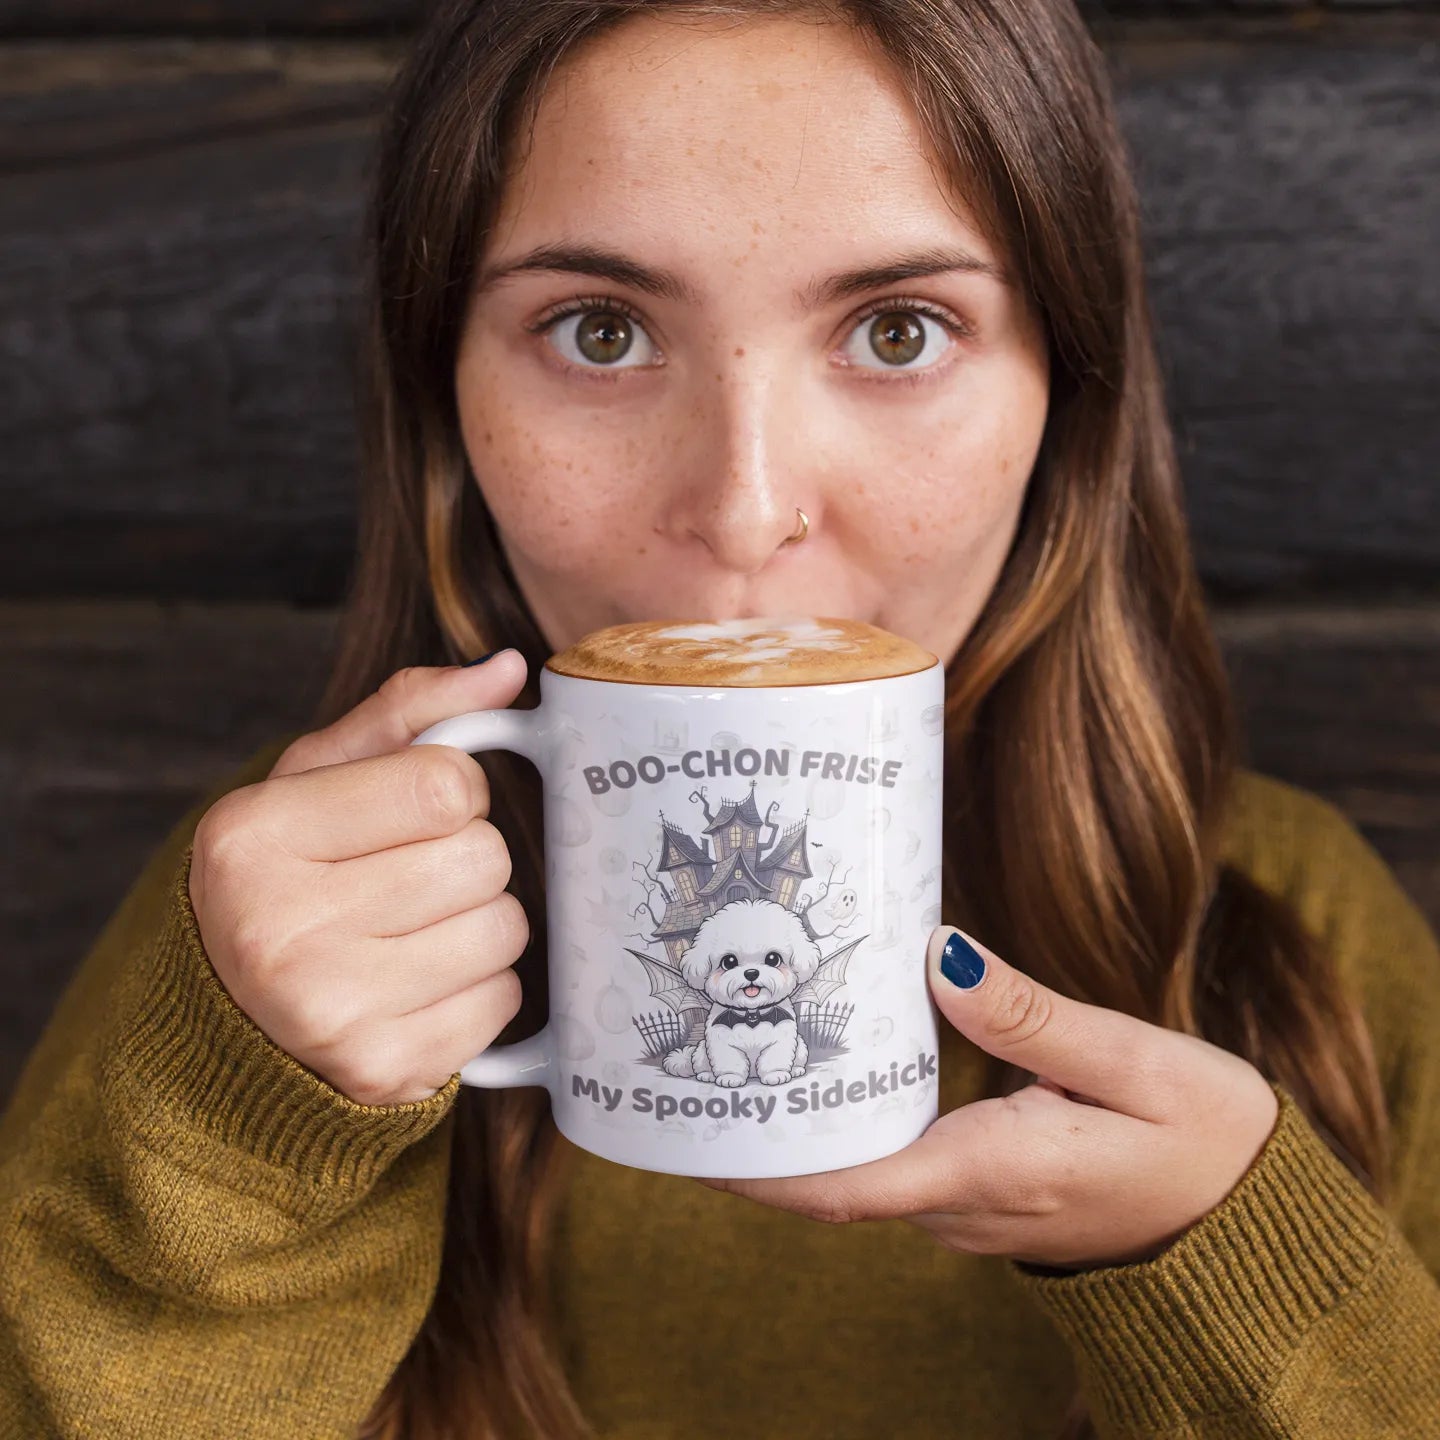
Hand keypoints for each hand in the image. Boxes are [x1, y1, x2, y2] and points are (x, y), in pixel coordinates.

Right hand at [188, 652, 531, 1106]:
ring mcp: (328, 1011)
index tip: (417, 812)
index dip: (455, 791)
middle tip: (412, 878)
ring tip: (416, 931)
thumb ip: (411, 712)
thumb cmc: (291, 873)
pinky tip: (422, 985)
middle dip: (469, 858)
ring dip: (482, 922)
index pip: (446, 784)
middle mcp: (278, 926)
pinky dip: (481, 989)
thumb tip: (509, 668)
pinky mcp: (381, 1070)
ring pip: (505, 929)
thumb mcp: (319, 778)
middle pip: (483, 858)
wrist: (236, 1018)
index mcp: (254, 834)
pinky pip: (503, 1003)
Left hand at [701, 925, 1279, 1269]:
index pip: (843, 1187)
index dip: (756, 1169)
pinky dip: (854, 1121)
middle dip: (764, 1126)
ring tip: (749, 1035)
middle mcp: (963, 1207)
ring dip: (806, 1120)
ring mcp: (969, 1210)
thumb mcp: (1136, 1064)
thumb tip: (940, 956)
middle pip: (834, 1176)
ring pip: (862, 1169)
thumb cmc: (1205, 1141)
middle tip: (698, 1048)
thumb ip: (1034, 1018)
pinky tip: (835, 1058)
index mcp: (991, 1174)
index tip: (689, 1130)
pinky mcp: (981, 1194)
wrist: (1250, 1221)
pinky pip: (896, 1163)